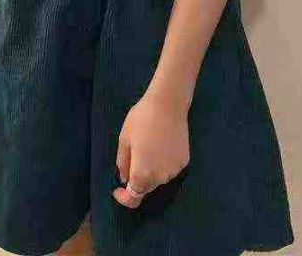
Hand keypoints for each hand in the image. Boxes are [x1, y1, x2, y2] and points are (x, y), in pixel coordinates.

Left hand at [113, 89, 189, 207]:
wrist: (168, 104)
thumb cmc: (142, 119)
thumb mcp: (124, 139)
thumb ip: (123, 163)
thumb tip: (125, 179)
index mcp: (143, 174)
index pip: (133, 198)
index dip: (124, 198)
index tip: (117, 189)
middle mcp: (161, 178)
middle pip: (146, 188)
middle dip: (136, 180)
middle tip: (131, 158)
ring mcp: (175, 170)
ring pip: (158, 179)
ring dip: (150, 172)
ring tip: (146, 148)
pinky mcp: (184, 161)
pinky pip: (169, 169)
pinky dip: (162, 164)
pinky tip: (160, 146)